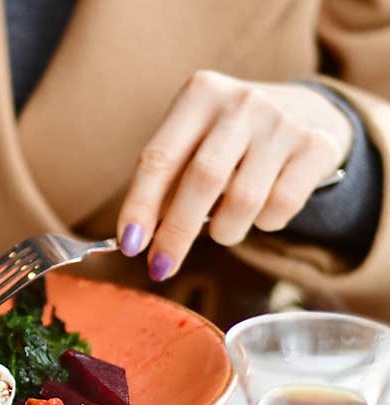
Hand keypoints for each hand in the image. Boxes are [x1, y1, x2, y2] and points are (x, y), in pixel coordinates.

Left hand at [116, 70, 353, 280]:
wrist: (305, 111)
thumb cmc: (228, 141)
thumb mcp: (193, 145)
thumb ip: (164, 185)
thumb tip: (134, 239)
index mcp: (200, 94)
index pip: (159, 158)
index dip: (140, 205)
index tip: (128, 244)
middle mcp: (242, 101)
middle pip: (202, 180)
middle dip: (176, 233)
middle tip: (160, 268)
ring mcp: (283, 121)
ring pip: (243, 200)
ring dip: (225, 232)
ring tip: (224, 230)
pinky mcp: (317, 145)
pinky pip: (281, 206)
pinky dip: (265, 223)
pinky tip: (262, 211)